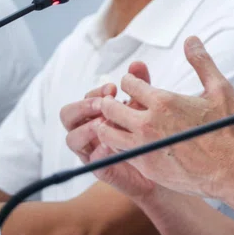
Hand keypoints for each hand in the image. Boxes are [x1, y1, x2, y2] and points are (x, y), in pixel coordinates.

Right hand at [61, 62, 156, 198]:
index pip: (83, 99)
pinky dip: (99, 152)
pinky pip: (92, 163)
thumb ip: (140, 85)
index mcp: (95, 114)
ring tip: (106, 122)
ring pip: (72, 139)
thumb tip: (137, 63)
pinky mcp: (102, 171)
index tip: (113, 89)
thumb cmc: (151, 131)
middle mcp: (88, 132)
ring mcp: (92, 151)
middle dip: (84, 106)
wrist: (165, 163)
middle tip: (104, 103)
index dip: (95, 93)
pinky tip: (112, 145)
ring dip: (86, 128)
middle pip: (68, 116)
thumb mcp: (146, 105)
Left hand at [94, 36, 233, 197]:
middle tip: (117, 103)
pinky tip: (127, 144)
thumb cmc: (225, 129)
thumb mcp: (219, 89)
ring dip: (109, 126)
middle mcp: (148, 123)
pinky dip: (117, 147)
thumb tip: (191, 39)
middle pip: (110, 107)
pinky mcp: (144, 166)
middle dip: (111, 103)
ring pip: (107, 133)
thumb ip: (202, 62)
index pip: (128, 84)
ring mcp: (144, 146)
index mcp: (163, 101)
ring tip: (117, 124)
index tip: (134, 86)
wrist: (229, 170)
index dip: (130, 82)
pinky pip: (117, 155)